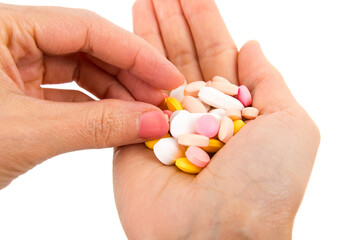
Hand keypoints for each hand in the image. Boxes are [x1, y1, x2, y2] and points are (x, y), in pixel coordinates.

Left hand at [0, 3, 183, 188]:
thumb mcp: (28, 133)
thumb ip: (97, 125)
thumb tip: (153, 122)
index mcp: (1, 28)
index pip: (87, 29)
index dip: (135, 54)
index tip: (169, 78)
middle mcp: (8, 42)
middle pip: (87, 51)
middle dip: (129, 78)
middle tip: (161, 104)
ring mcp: (12, 71)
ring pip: (79, 76)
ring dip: (116, 97)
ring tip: (144, 118)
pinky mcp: (16, 100)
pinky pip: (66, 99)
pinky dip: (94, 113)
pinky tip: (118, 125)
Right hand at [113, 0, 319, 238]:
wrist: (219, 236)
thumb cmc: (265, 185)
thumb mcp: (290, 124)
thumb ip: (269, 82)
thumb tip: (252, 45)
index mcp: (235, 109)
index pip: (216, 53)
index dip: (203, 21)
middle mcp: (199, 115)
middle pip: (182, 56)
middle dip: (171, 21)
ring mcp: (164, 125)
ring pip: (152, 71)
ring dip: (145, 35)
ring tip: (141, 1)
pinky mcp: (134, 139)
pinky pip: (127, 97)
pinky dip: (123, 68)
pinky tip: (119, 39)